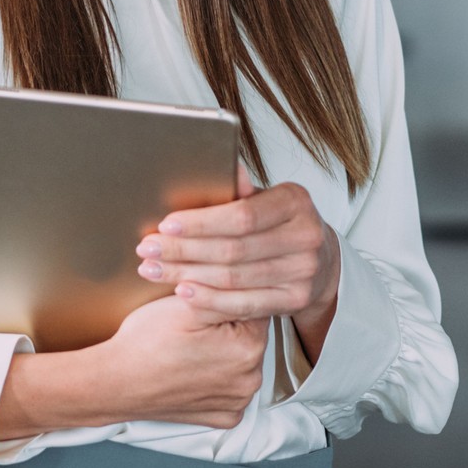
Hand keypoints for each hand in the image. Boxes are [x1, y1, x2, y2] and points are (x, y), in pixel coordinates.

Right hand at [0, 297, 266, 438]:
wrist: (114, 382)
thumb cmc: (145, 342)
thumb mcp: (187, 303)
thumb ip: (226, 290)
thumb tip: (251, 276)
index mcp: (248, 349)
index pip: (253, 307)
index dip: (227, 296)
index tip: (205, 296)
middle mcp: (250, 381)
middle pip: (250, 336)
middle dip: (228, 324)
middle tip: (193, 321)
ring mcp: (236, 403)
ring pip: (240, 362)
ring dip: (224, 351)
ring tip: (190, 344)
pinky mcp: (221, 417)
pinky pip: (228, 390)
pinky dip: (215, 378)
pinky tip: (192, 367)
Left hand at [135, 167, 341, 357]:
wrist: (320, 256)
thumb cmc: (277, 221)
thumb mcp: (263, 197)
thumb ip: (237, 189)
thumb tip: (215, 163)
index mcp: (295, 201)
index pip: (242, 215)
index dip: (201, 223)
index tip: (165, 225)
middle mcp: (306, 236)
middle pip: (233, 249)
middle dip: (184, 250)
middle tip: (147, 249)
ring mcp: (304, 272)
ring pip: (234, 278)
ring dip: (187, 275)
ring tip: (154, 270)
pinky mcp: (297, 300)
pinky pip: (245, 304)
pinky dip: (210, 299)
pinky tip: (184, 292)